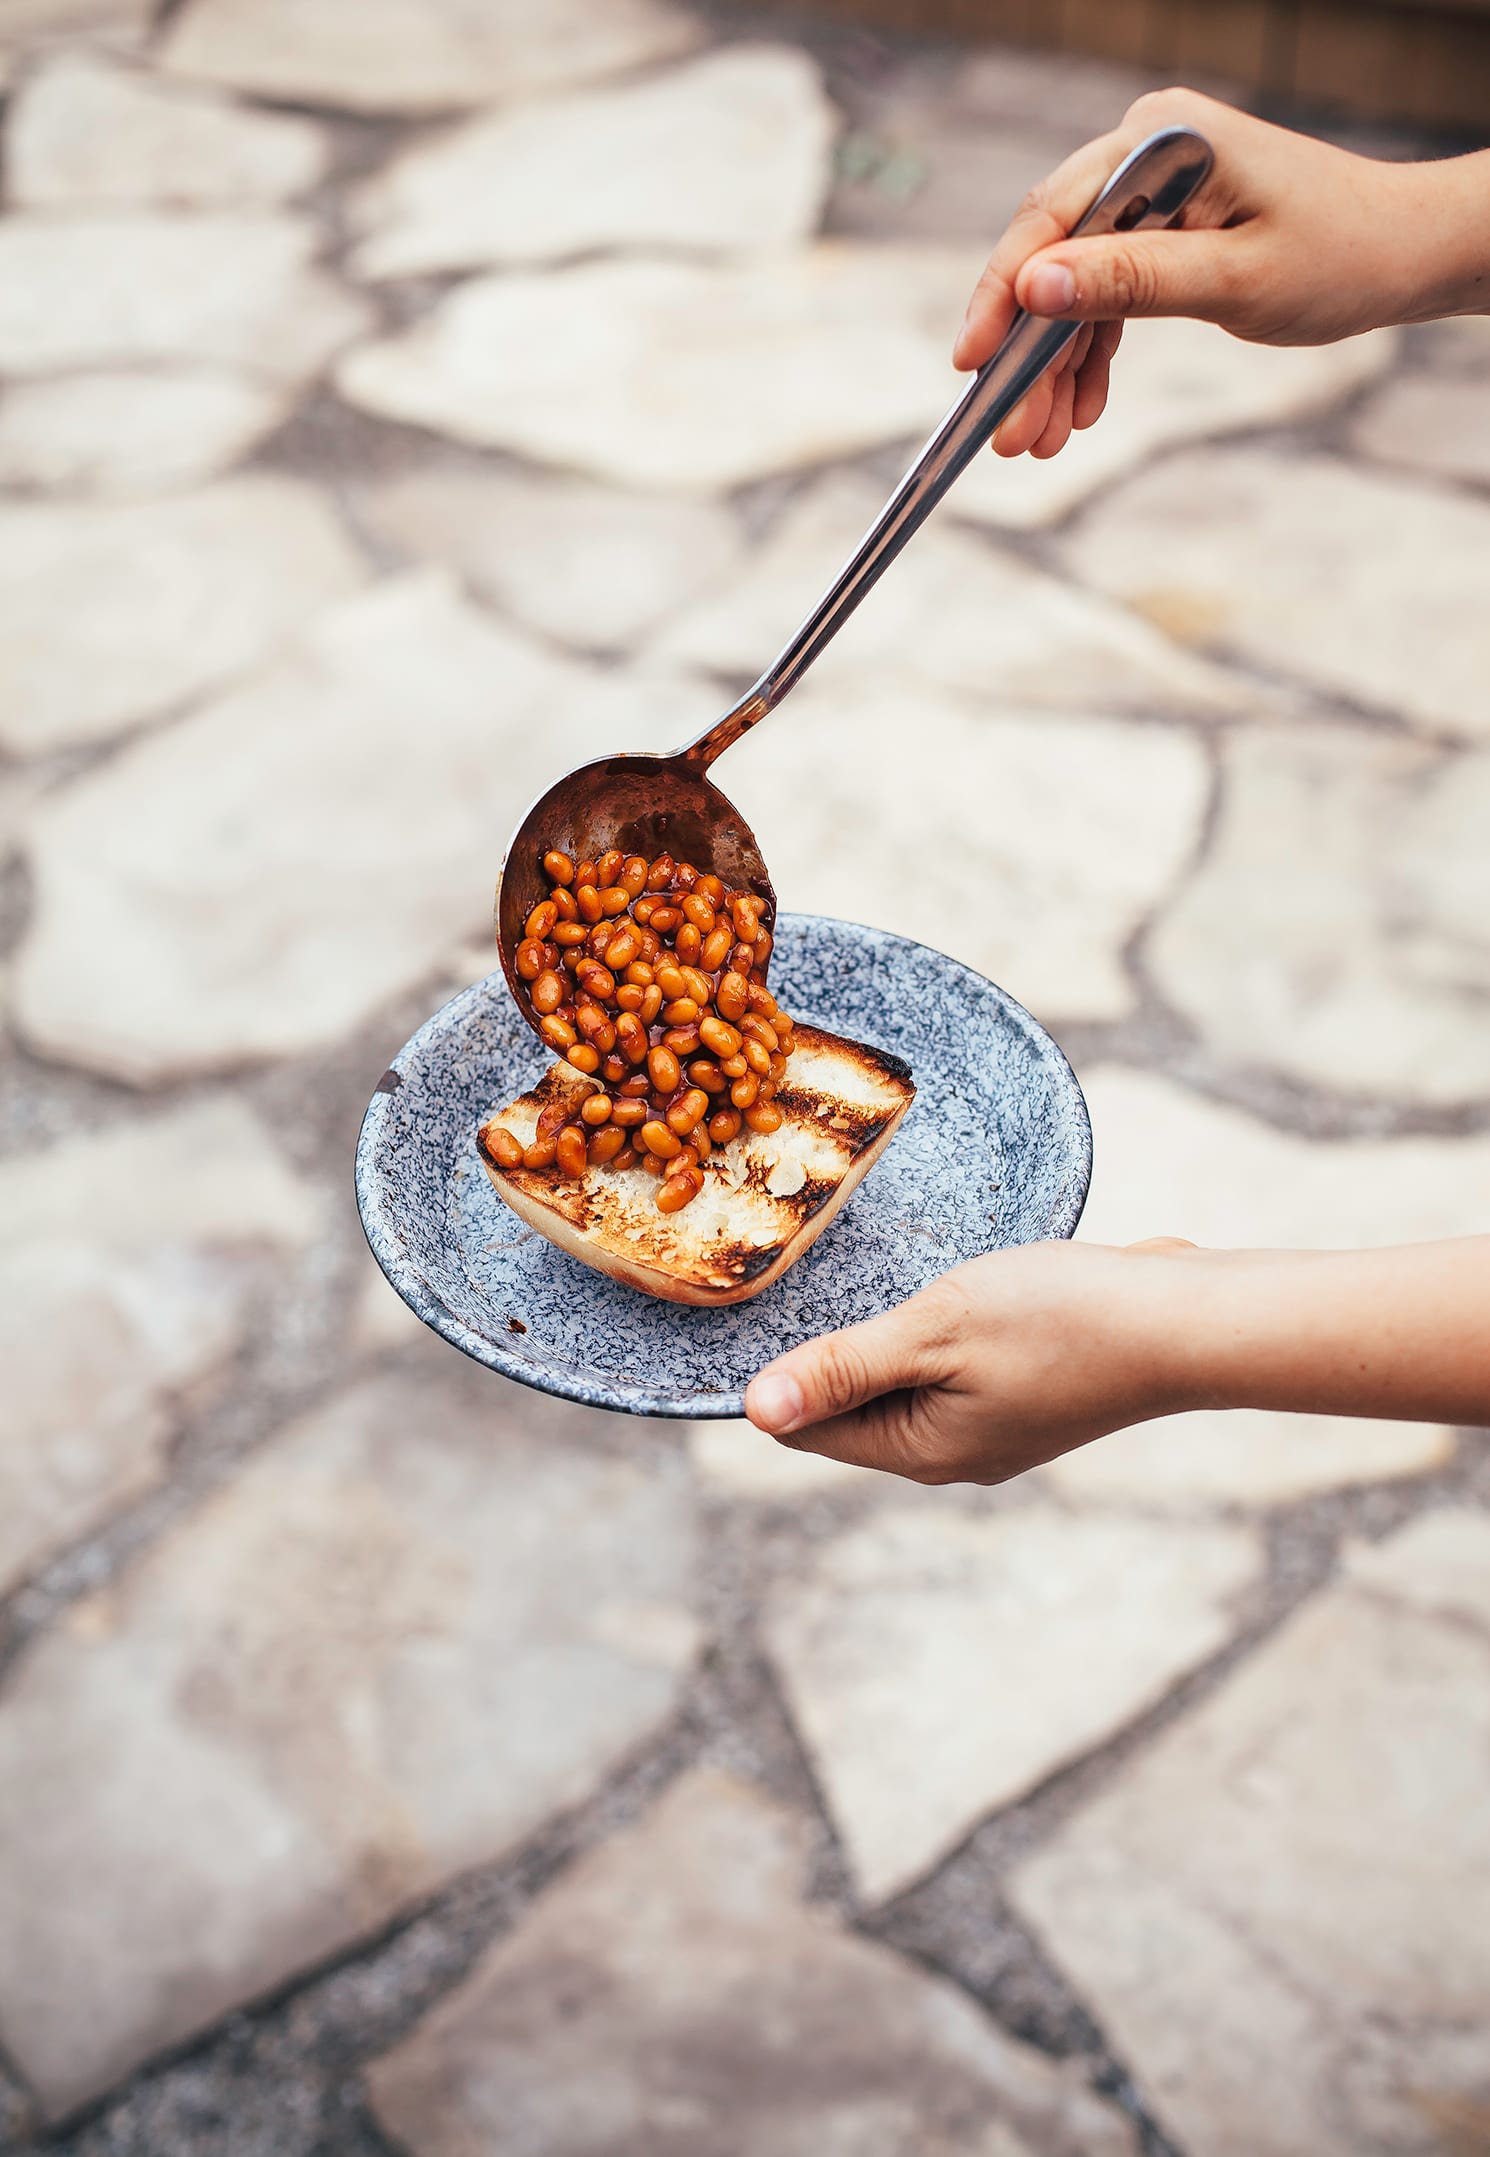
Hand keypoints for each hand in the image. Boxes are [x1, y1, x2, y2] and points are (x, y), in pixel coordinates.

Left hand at [744, 1235, 1489, 1483]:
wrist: (1187, 1322)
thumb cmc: (1062, 1320)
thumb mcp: (934, 1331)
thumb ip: (843, 1368)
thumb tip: (754, 1410)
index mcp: (919, 1451)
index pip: (807, 1426)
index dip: (776, 1370)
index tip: (762, 1303)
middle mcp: (955, 1454)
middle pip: (855, 1407)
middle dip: (832, 1350)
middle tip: (814, 1272)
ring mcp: (999, 1428)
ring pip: (908, 1383)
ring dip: (889, 1334)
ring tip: (891, 1279)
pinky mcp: (1034, 1395)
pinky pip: (957, 1368)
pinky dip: (941, 1331)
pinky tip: (955, 1291)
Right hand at [953, 86, 1485, 461]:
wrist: (1403, 254)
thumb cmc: (1339, 255)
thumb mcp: (1231, 280)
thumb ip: (1130, 282)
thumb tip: (1034, 288)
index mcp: (1158, 143)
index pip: (1050, 218)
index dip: (1002, 295)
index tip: (971, 366)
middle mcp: (1143, 155)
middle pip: (1051, 258)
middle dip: (1028, 355)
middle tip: (1010, 436)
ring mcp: (1148, 193)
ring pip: (1073, 288)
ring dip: (1054, 369)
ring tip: (1040, 441)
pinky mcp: (1160, 230)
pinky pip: (1105, 295)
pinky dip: (1091, 355)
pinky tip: (1080, 411)